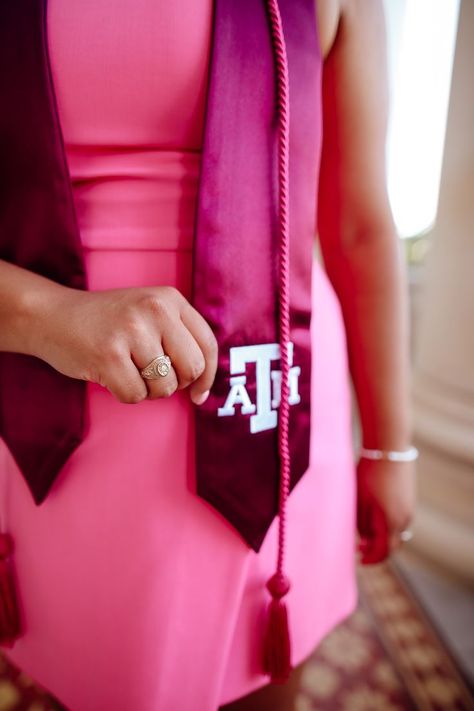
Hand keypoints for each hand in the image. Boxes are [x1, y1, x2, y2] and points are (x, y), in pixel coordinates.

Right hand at [33, 285, 217, 404]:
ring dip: (148, 390)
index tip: (198, 393)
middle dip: (176, 383)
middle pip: (191, 368)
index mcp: (170, 298)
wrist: (52, 316)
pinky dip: (125, 393)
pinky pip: (136, 395)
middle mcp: (155, 310)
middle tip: (154, 378)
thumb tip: (202, 389)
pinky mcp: (109, 355)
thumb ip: (178, 338)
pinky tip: (111, 375)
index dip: (207, 376)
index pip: (207, 345)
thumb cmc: (107, 323)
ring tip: (128, 370)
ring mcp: (132, 331)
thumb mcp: (148, 314)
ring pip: (164, 387)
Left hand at [356, 457, 416, 563]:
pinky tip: (374, 517)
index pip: (384, 552)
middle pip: (392, 544)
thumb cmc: (369, 474)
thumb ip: (362, 524)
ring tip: (363, 533)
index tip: (359, 560)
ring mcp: (410, 508)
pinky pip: (399, 519)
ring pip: (396, 531)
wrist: (388, 447)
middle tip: (359, 548)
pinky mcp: (410, 498)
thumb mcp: (360, 501)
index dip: (372, 559)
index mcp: (392, 522)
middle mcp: (405, 518)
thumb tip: (364, 539)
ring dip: (381, 536)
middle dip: (376, 549)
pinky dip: (387, 524)